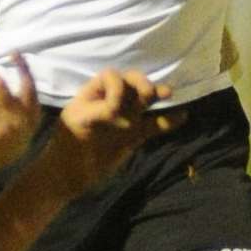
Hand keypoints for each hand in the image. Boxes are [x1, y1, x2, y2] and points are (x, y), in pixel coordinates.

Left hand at [46, 69, 179, 194]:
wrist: (68, 173)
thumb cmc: (67, 144)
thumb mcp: (78, 122)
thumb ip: (98, 112)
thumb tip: (116, 109)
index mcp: (94, 94)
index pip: (112, 77)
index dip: (117, 87)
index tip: (115, 107)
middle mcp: (112, 101)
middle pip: (132, 83)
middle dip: (142, 83)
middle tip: (149, 93)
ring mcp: (125, 118)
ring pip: (145, 101)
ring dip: (158, 95)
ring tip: (168, 94)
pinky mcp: (135, 136)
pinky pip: (154, 125)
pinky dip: (168, 121)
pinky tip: (182, 116)